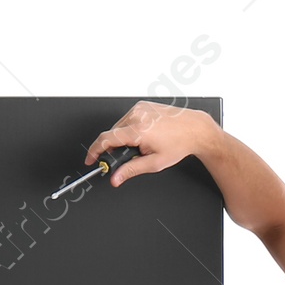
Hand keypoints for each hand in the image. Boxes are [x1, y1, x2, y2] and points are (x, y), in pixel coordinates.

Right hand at [84, 101, 215, 186]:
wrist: (194, 129)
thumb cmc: (179, 144)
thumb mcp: (154, 163)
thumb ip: (131, 170)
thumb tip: (115, 178)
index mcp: (138, 130)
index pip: (106, 139)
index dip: (95, 151)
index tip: (91, 159)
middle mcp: (137, 115)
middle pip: (113, 134)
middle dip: (115, 148)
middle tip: (129, 157)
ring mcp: (140, 108)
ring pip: (119, 126)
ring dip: (123, 138)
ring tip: (142, 145)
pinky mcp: (142, 105)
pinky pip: (128, 119)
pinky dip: (130, 129)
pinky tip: (145, 135)